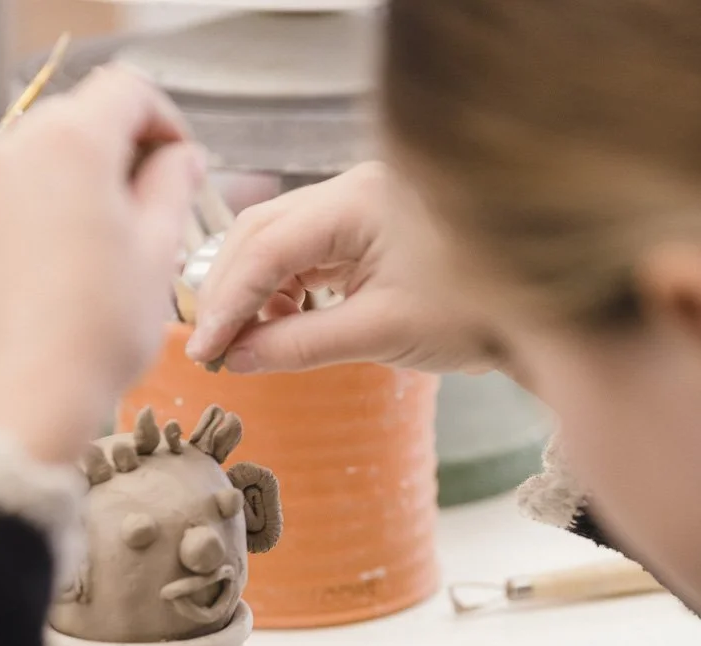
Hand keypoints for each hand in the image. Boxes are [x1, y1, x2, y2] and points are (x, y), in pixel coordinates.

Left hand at [0, 68, 205, 463]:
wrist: (16, 402)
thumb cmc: (93, 336)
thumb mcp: (157, 256)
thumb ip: (173, 189)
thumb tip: (182, 160)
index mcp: (72, 142)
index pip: (128, 91)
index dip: (166, 122)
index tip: (183, 165)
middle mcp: (17, 149)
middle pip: (82, 117)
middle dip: (124, 150)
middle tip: (157, 209)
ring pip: (47, 156)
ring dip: (87, 181)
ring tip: (116, 245)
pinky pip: (16, 194)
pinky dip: (50, 209)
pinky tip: (73, 266)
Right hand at [187, 163, 498, 375]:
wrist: (537, 307)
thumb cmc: (473, 313)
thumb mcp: (380, 333)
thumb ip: (301, 344)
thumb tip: (238, 359)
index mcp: (357, 202)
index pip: (266, 248)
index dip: (226, 302)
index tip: (204, 349)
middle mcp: (350, 189)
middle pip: (260, 231)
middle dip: (228, 290)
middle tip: (209, 347)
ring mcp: (356, 204)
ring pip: (276, 240)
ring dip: (252, 291)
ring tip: (245, 345)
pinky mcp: (363, 227)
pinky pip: (303, 252)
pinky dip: (280, 290)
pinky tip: (278, 326)